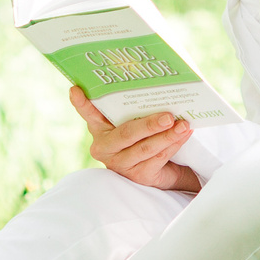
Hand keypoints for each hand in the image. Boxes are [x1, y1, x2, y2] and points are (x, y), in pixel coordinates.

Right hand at [70, 87, 200, 192]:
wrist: (163, 166)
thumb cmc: (146, 134)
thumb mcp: (137, 118)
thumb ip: (136, 106)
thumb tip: (157, 83)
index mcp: (99, 128)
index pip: (89, 113)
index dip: (82, 103)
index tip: (75, 89)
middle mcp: (105, 148)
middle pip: (126, 134)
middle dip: (149, 124)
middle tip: (169, 116)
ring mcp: (120, 164)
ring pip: (145, 148)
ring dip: (167, 136)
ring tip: (183, 124)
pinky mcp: (137, 177)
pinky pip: (157, 158)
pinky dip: (172, 145)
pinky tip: (183, 135)